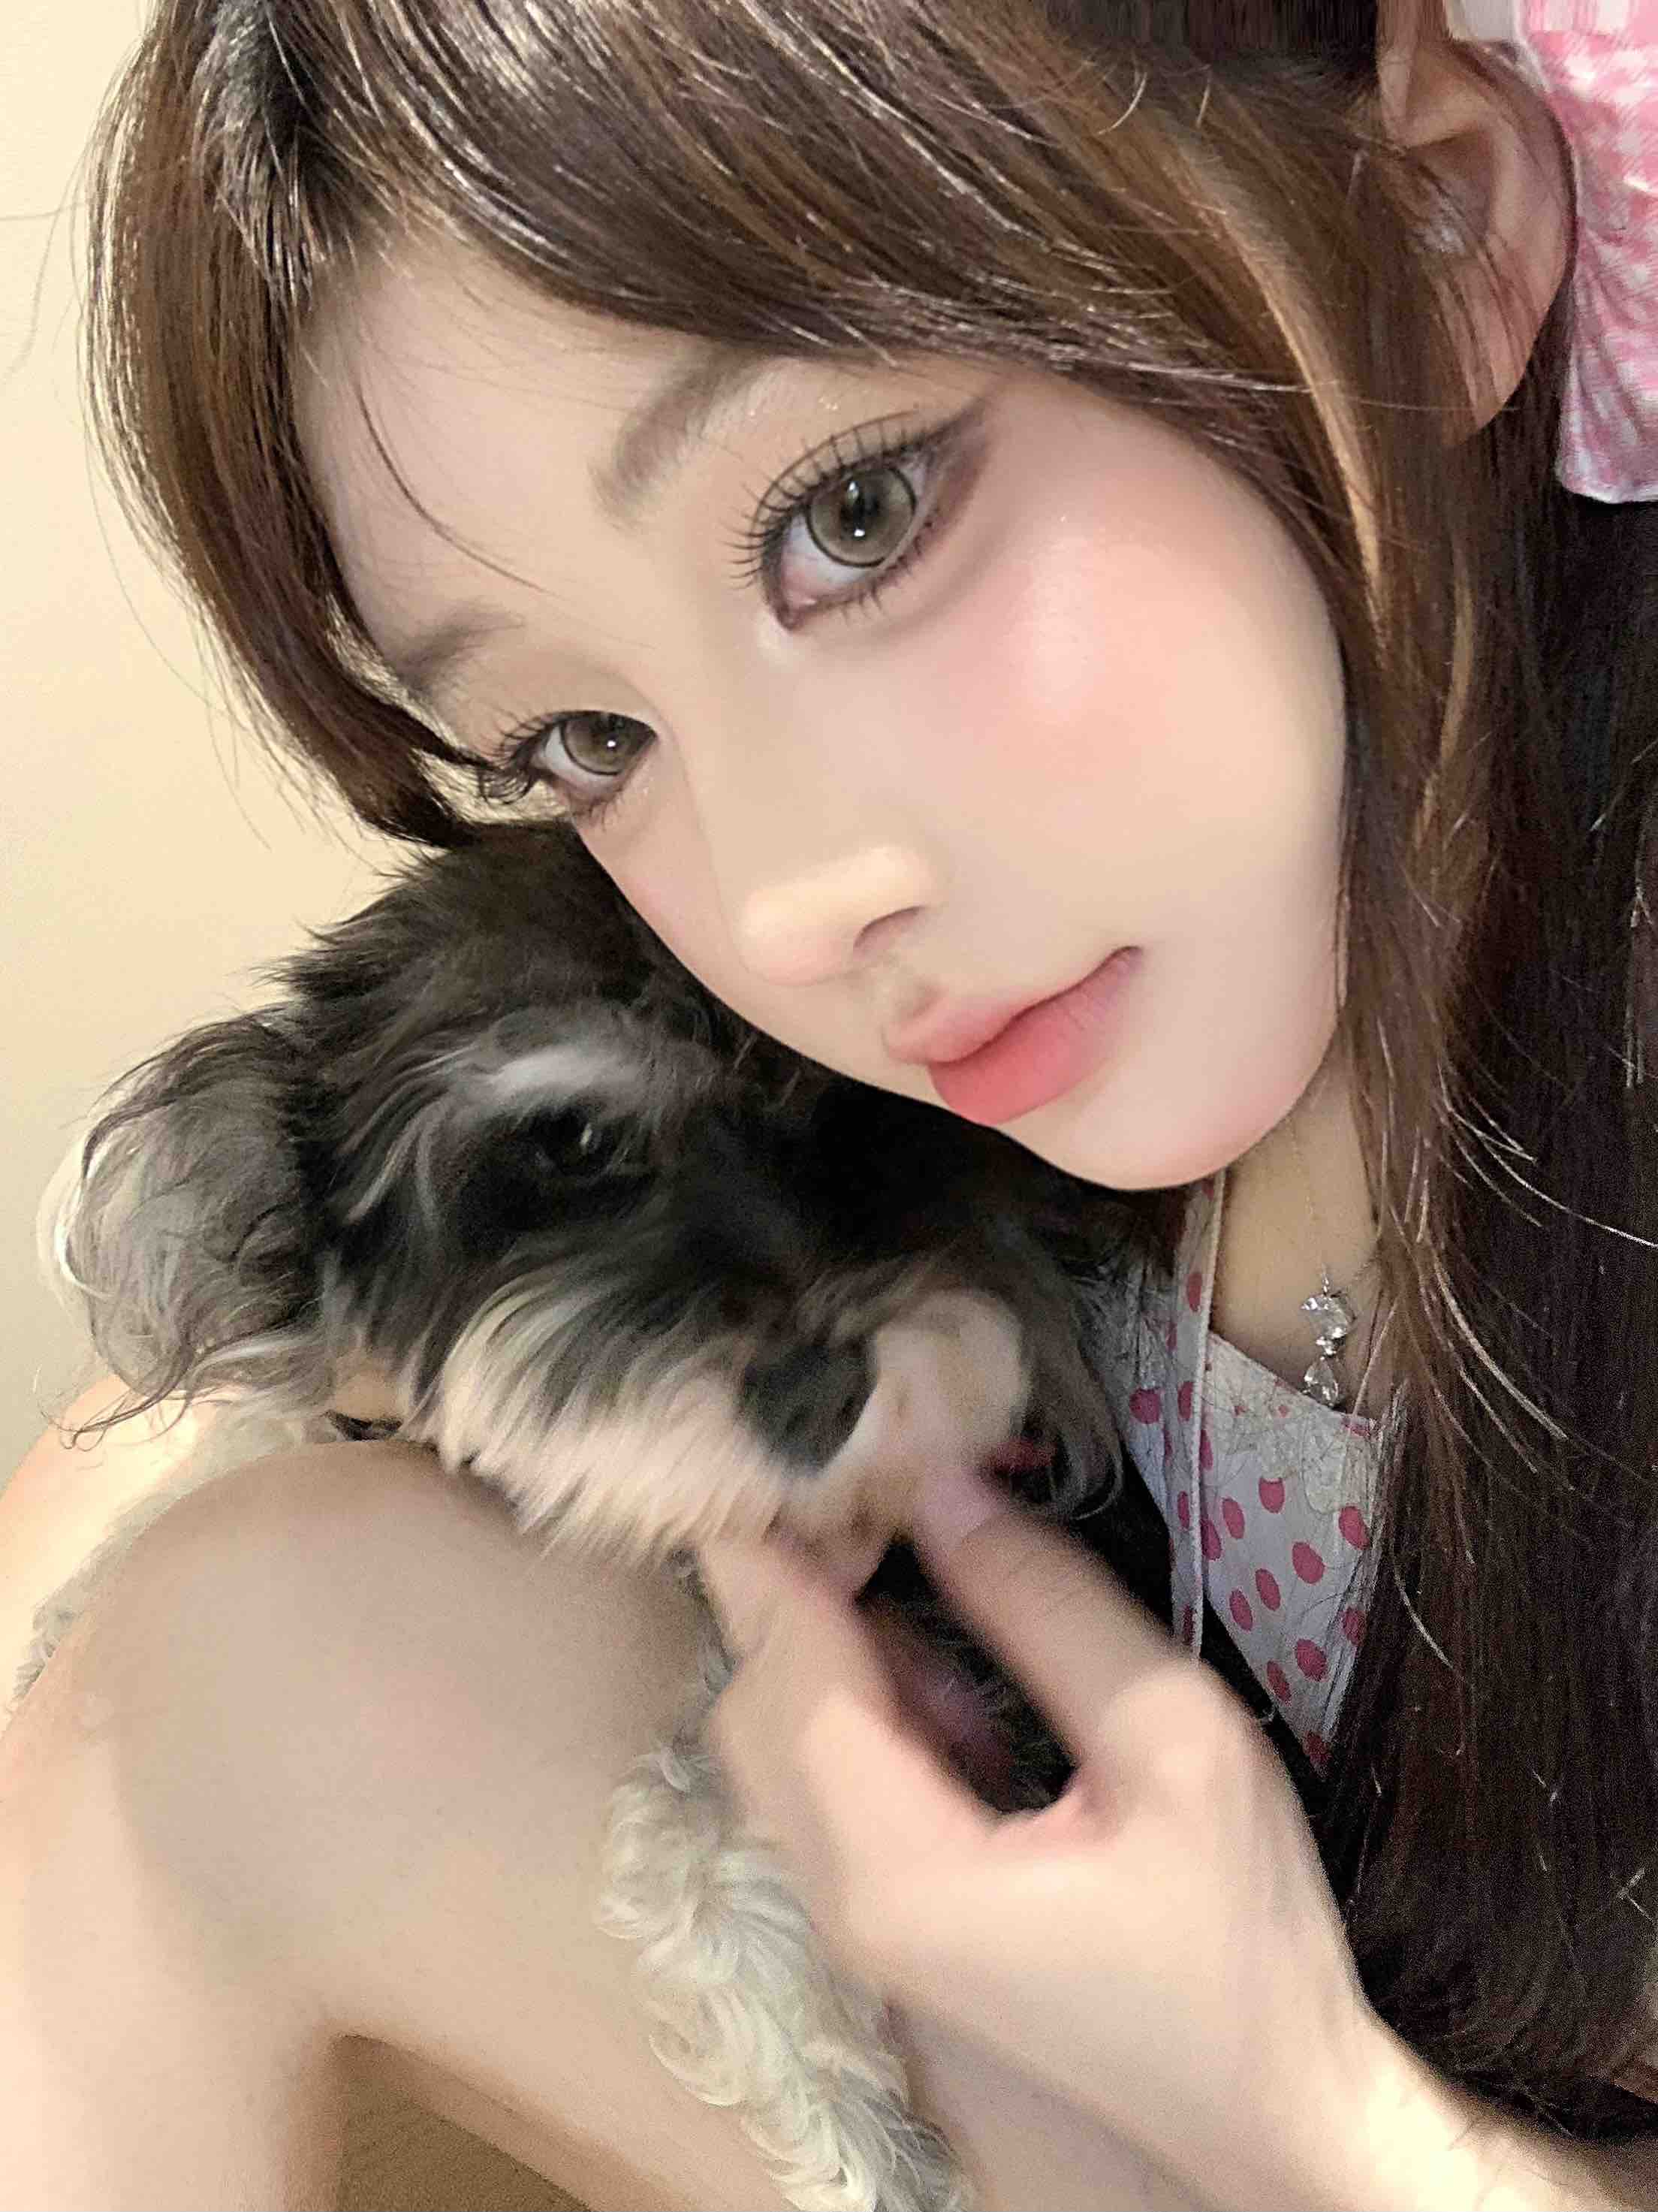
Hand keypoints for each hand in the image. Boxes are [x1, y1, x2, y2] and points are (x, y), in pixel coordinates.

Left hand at [698, 1465, 1388, 2199]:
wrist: (1276, 2105)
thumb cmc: (1245, 1938)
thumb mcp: (1172, 1741)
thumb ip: (1044, 1606)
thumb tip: (938, 1476)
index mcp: (895, 1869)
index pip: (781, 1668)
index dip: (768, 1541)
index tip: (779, 1428)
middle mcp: (845, 1895)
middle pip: (760, 1700)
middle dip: (795, 1572)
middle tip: (866, 1464)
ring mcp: (865, 1910)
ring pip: (791, 1732)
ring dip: (831, 1621)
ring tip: (898, 1515)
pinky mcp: (901, 1906)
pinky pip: (844, 1770)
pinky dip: (872, 1684)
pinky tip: (940, 1632)